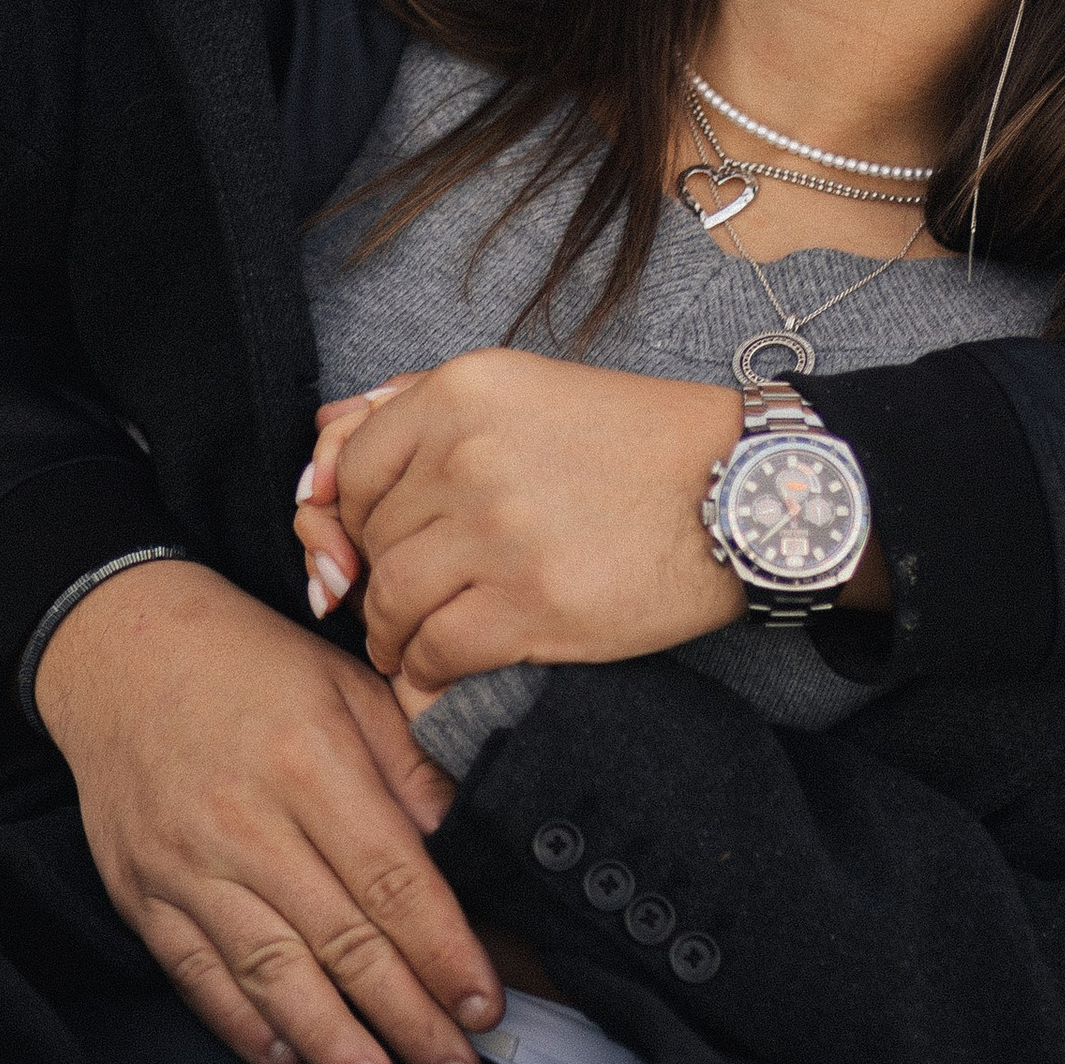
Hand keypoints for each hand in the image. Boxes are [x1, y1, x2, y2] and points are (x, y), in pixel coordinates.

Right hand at [30, 556, 503, 1063]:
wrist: (120, 647)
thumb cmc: (250, 664)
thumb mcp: (346, 682)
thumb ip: (409, 763)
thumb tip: (465, 840)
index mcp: (307, 761)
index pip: (391, 877)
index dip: (443, 951)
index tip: (485, 1005)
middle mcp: (243, 820)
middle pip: (339, 937)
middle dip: (405, 1016)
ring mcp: (184, 862)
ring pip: (268, 969)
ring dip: (329, 1039)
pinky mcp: (141, 890)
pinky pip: (194, 972)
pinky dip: (240, 1022)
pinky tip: (285, 1055)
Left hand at [294, 352, 748, 688]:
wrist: (739, 489)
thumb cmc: (635, 443)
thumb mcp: (526, 390)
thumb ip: (424, 410)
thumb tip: (325, 448)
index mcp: (464, 391)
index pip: (354, 465)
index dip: (350, 518)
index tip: (369, 545)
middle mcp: (471, 454)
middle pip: (373, 538)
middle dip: (374, 581)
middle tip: (393, 604)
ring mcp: (501, 532)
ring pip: (392, 599)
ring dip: (391, 634)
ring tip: (409, 643)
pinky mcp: (534, 604)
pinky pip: (435, 652)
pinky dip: (425, 673)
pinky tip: (441, 671)